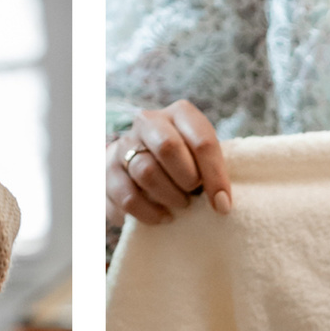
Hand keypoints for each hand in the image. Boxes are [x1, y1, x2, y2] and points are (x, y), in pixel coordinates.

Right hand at [106, 100, 229, 228]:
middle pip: (168, 147)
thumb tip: (221, 204)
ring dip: (168, 196)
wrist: (140, 163)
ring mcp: (124, 144)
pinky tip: (162, 216)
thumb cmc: (182, 162)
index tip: (222, 204)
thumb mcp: (201, 158)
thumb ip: (212, 172)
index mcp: (180, 113)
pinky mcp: (107, 170)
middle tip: (194, 195)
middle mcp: (149, 122)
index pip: (201, 140)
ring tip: (180, 205)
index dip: (215, 175)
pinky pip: (127, 196)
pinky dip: (149, 212)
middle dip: (187, 179)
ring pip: (146, 172)